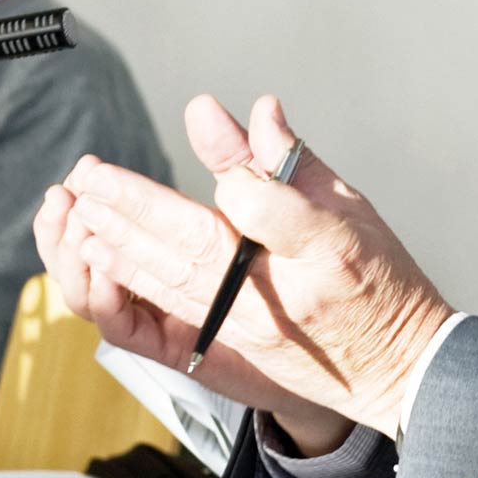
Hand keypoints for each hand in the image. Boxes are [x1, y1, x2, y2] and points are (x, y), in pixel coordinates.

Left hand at [35, 94, 454, 450]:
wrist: (398, 367)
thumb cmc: (380, 278)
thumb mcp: (351, 208)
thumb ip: (294, 162)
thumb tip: (258, 110)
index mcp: (328, 247)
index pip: (264, 206)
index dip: (227, 171)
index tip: (203, 124)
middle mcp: (287, 291)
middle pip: (198, 243)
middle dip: (134, 206)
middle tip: (89, 173)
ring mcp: (254, 326)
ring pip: (171, 277)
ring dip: (118, 241)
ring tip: (80, 207)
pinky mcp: (232, 349)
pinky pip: (167, 311)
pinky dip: (129, 281)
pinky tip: (102, 257)